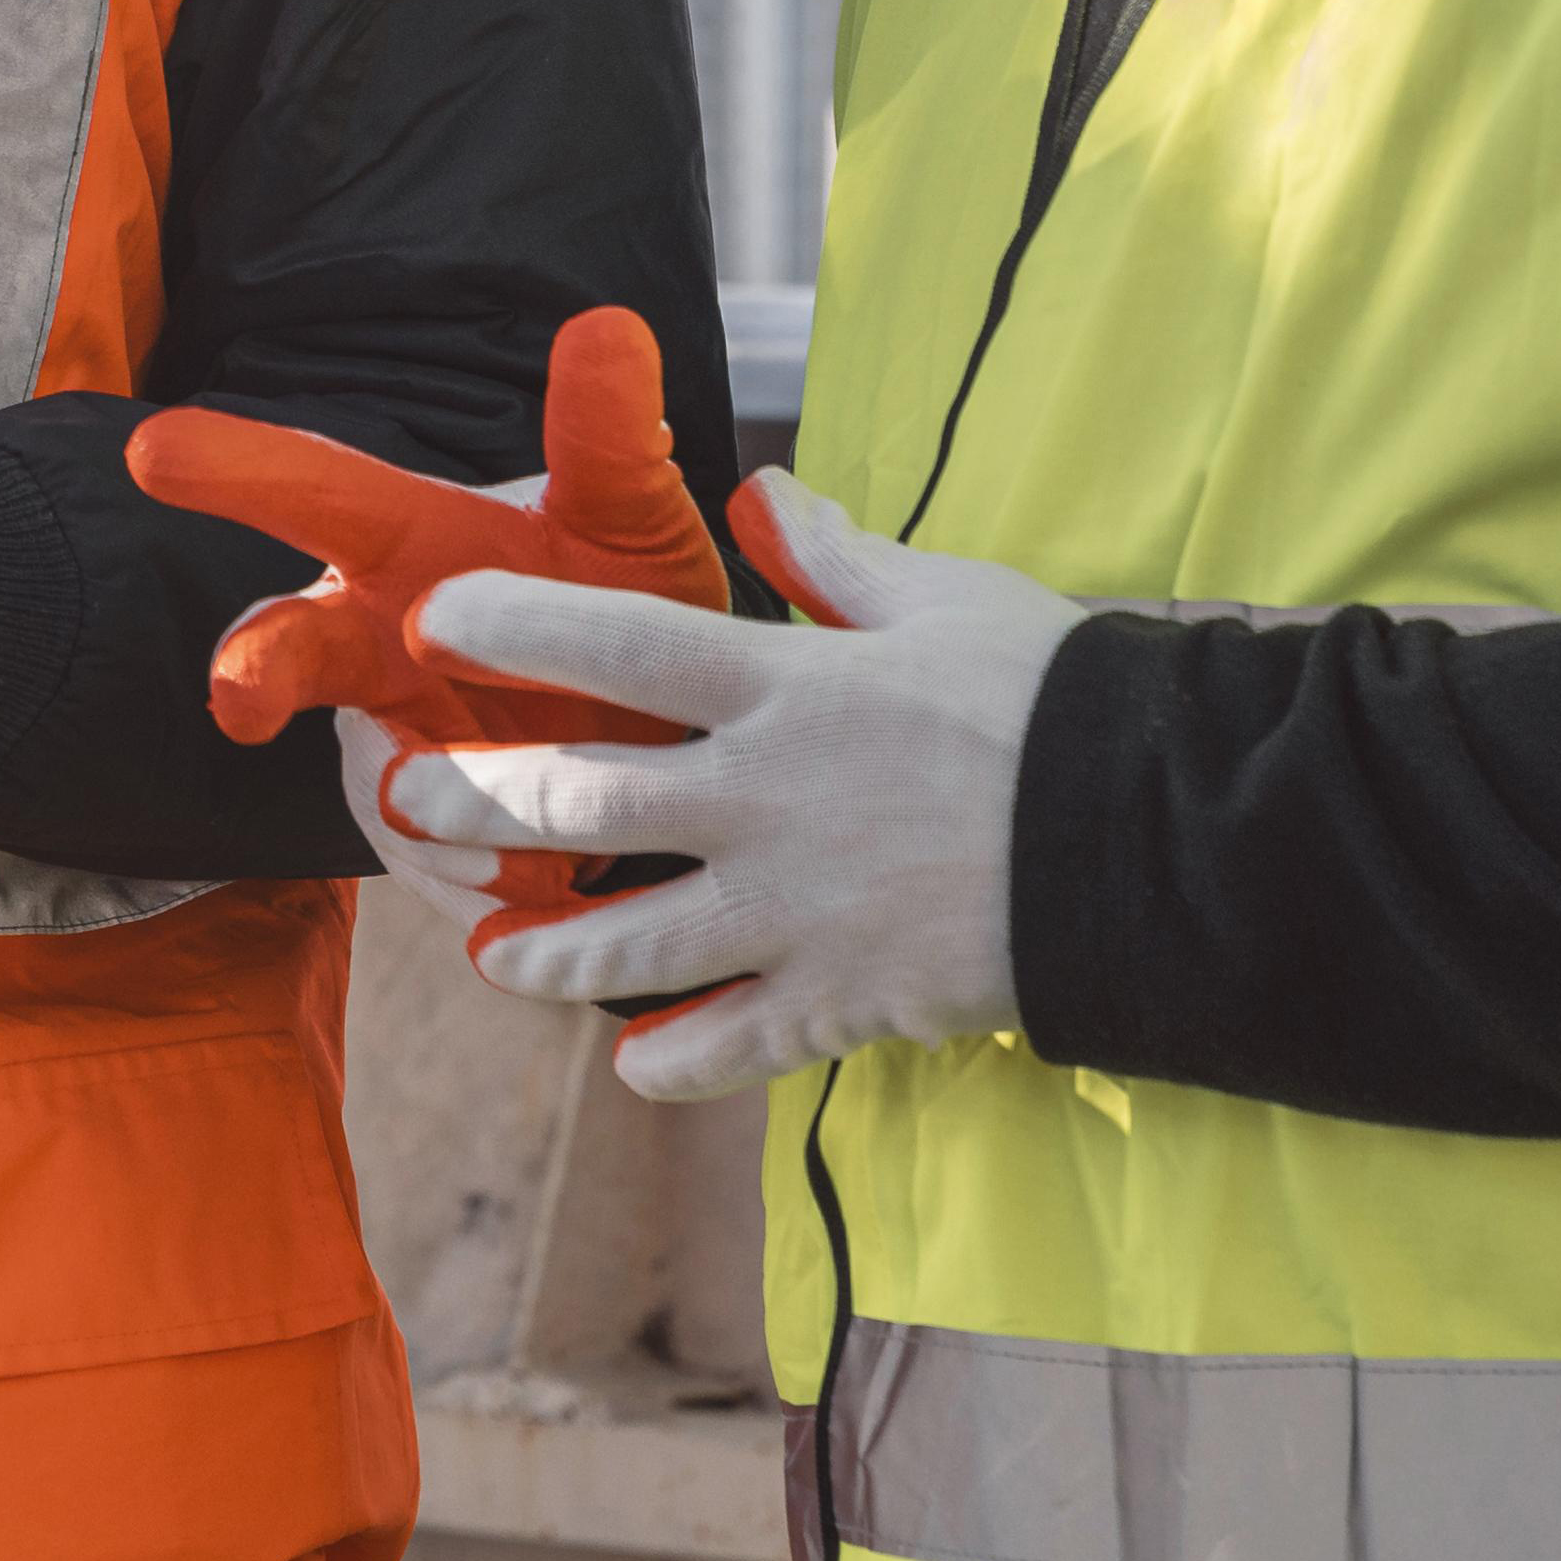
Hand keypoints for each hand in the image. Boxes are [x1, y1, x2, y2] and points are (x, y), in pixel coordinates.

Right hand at [127, 305, 728, 907]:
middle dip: (260, 668)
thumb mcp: (634, 516)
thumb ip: (609, 437)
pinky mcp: (460, 864)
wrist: (694, 749)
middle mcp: (382, 651)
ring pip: (390, 793)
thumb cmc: (633, 603)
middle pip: (297, 647)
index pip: (320, 492)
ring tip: (526, 825)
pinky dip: (510, 881)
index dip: (238, 468)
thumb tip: (611, 326)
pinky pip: (466, 884)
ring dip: (443, 807)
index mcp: (417, 551)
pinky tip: (557, 875)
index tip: (154, 448)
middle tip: (239, 694)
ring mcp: (410, 762)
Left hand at [386, 465, 1082, 1102]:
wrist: (1152, 837)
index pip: (619, 646)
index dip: (516, 626)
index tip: (435, 620)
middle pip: (586, 806)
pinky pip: (734, 1046)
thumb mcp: (942, 596)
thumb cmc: (1049, 697)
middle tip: (408, 800)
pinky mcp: (845, 999)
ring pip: (632, 946)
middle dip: (482, 803)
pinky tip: (635, 1065)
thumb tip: (767, 496)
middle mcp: (767, 800)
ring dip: (547, 955)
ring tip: (493, 954)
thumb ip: (836, 556)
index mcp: (787, 687)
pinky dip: (676, 1061)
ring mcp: (799, 911)